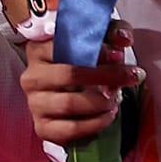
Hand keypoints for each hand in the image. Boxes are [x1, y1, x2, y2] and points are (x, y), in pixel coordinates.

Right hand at [19, 25, 140, 146]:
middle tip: (129, 77)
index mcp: (38, 49)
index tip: (118, 55)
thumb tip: (123, 38)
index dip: (95, 51)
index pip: (64, 47)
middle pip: (69, 75)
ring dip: (100, 102)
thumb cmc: (86, 64)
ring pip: (69, 104)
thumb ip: (112, 32)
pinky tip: (108, 115)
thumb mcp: (99, 41)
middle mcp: (32, 77)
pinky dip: (94, 123)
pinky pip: (70, 128)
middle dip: (105, 76)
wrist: (78, 95)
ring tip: (116, 98)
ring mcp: (35, 103)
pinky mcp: (43, 127)